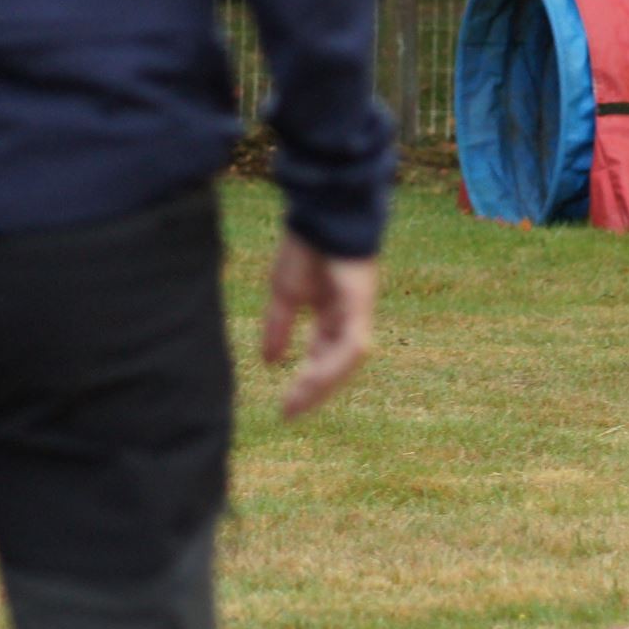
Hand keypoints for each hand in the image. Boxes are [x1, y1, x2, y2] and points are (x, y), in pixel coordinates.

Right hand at [261, 232, 378, 419]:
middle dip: (314, 391)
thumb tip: (269, 362)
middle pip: (336, 366)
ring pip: (345, 362)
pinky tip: (312, 377)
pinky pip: (351, 345)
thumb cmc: (305, 248)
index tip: (285, 407)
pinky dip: (332, 363)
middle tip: (291, 414)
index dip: (305, 383)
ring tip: (298, 401)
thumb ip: (278, 328)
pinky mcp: (360, 307)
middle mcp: (348, 319)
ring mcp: (357, 314)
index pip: (322, 358)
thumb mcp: (284, 294)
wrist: (320, 215)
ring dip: (322, 384)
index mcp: (332, 316)